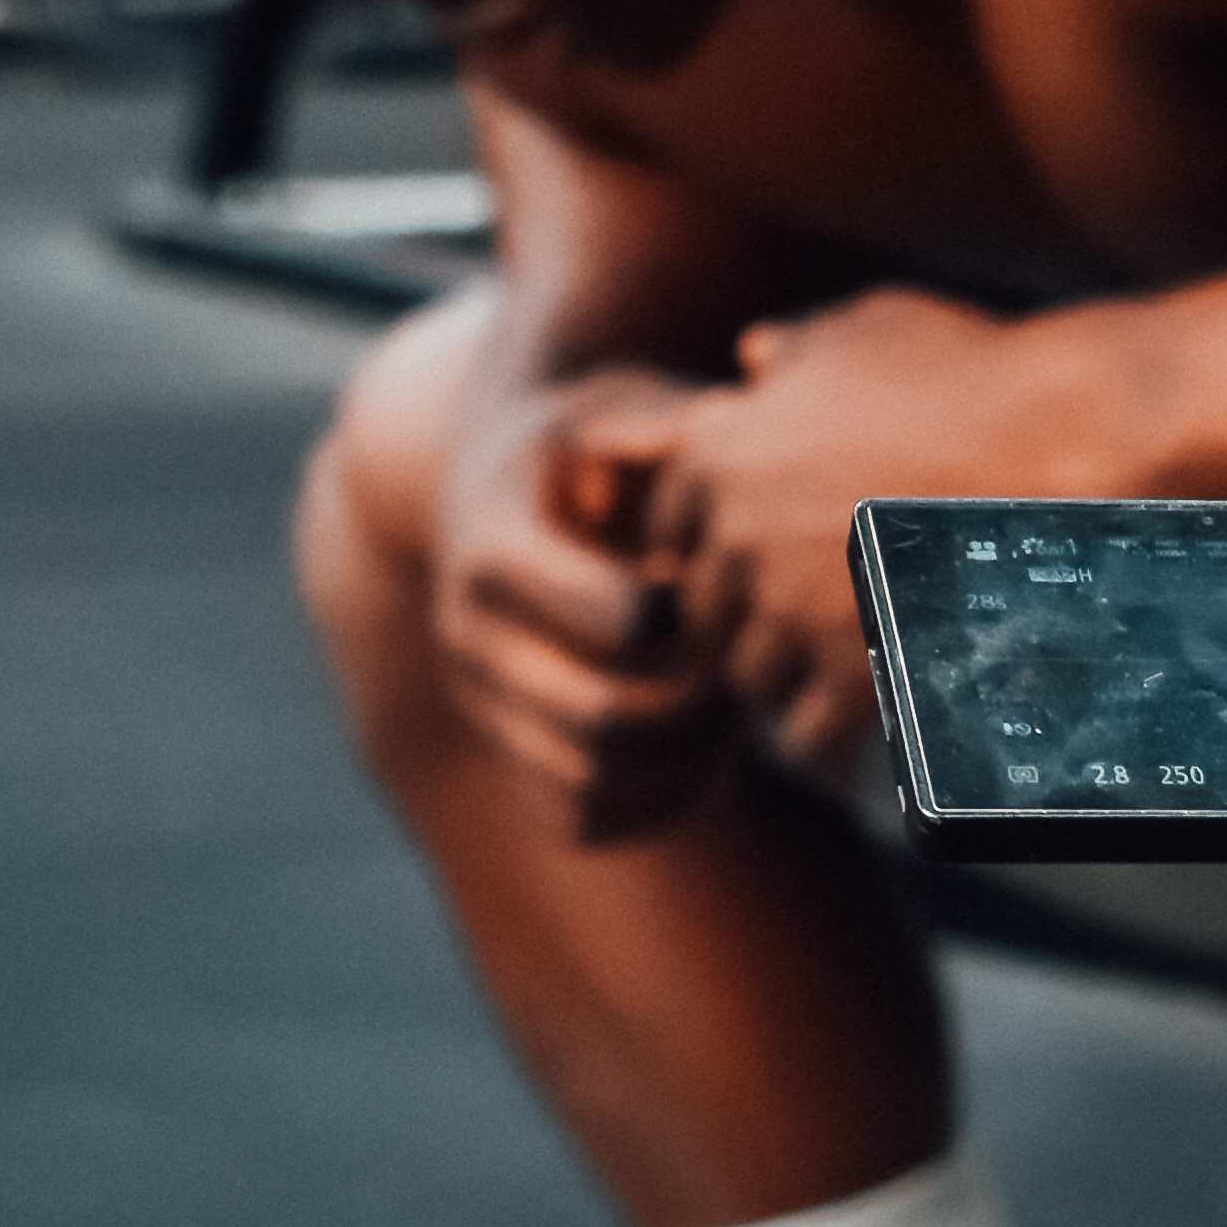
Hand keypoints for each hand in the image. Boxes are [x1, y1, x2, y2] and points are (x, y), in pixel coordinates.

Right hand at [424, 364, 744, 840]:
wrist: (498, 491)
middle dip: (703, 709)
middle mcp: (469, 637)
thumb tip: (700, 434)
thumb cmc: (582, 442)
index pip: (619, 618)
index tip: (727, 584)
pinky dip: (656, 811)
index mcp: (493, 548)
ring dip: (687, 770)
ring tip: (742, 724)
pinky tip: (711, 764)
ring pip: (591, 784)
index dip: (698, 615)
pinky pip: (581, 821)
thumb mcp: (608, 405)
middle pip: (603, 718)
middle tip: (757, 676)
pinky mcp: (507, 751)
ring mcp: (483, 703)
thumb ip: (654, 420)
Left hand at [628, 292, 1051, 785]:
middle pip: (706, 610)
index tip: (760, 551)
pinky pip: (807, 734)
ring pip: (750, 678)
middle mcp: (736, 535)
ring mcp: (790, 611)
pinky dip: (831, 738)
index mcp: (719, 450)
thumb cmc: (975, 373)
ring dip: (786, 679)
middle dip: (746, 614)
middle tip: (805, 616)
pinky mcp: (850, 673)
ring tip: (836, 670)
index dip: (714, 539)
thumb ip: (797, 348)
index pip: (670, 525)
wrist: (1068, 444)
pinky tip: (866, 720)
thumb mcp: (869, 331)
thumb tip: (752, 357)